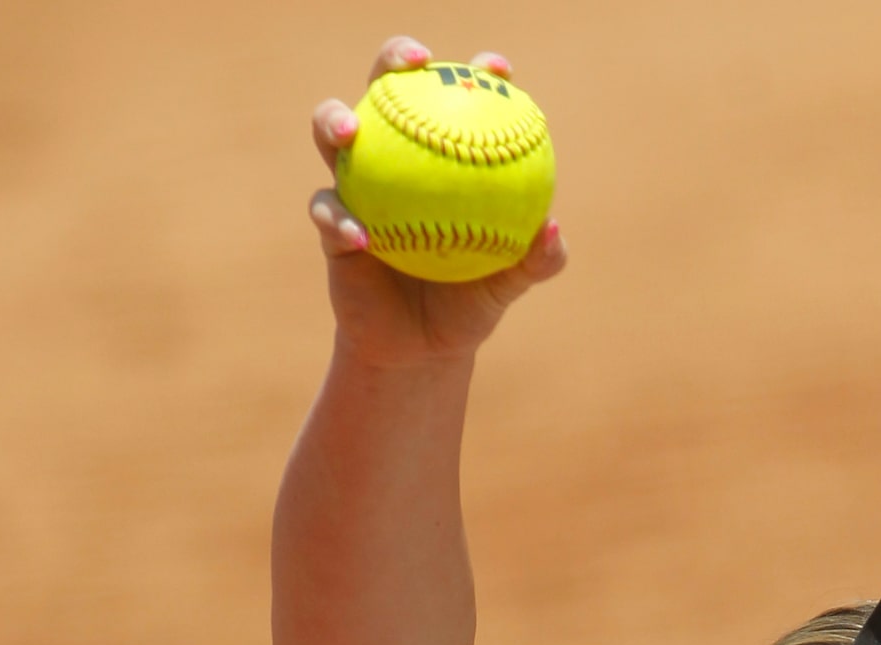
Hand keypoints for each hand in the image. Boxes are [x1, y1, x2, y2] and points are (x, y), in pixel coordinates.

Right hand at [307, 38, 567, 367]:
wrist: (422, 348)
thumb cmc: (469, 303)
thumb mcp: (508, 285)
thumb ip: (536, 259)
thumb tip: (552, 228)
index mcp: (442, 158)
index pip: (456, 100)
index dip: (476, 73)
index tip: (497, 70)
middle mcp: (395, 158)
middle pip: (385, 88)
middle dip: (394, 59)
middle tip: (414, 62)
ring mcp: (356, 185)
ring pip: (331, 133)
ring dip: (335, 121)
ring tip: (351, 133)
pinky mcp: (330, 224)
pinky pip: (328, 213)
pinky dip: (341, 221)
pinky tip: (361, 236)